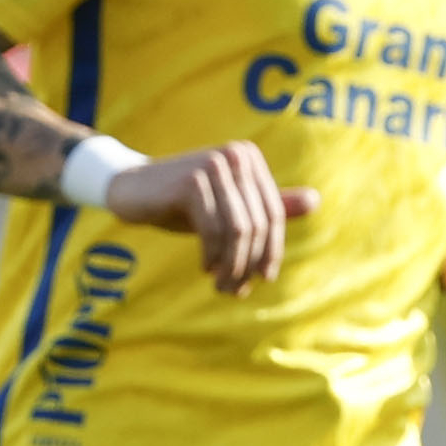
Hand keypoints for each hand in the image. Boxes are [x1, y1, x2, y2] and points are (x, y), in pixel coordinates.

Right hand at [102, 142, 314, 295]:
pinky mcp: (192, 181)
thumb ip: (267, 205)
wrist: (130, 189)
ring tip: (221, 285)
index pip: (274, 215)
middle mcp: (236, 155)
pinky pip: (214, 230)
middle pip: (259, 225)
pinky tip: (205, 267)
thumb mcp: (228, 207)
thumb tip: (316, 200)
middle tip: (235, 290)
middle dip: (249, 264)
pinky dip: (213, 255)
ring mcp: (214, 165)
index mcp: (250, 158)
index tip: (261, 279)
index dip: (271, 252)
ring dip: (232, 266)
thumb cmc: (183, 202)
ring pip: (239, 231)